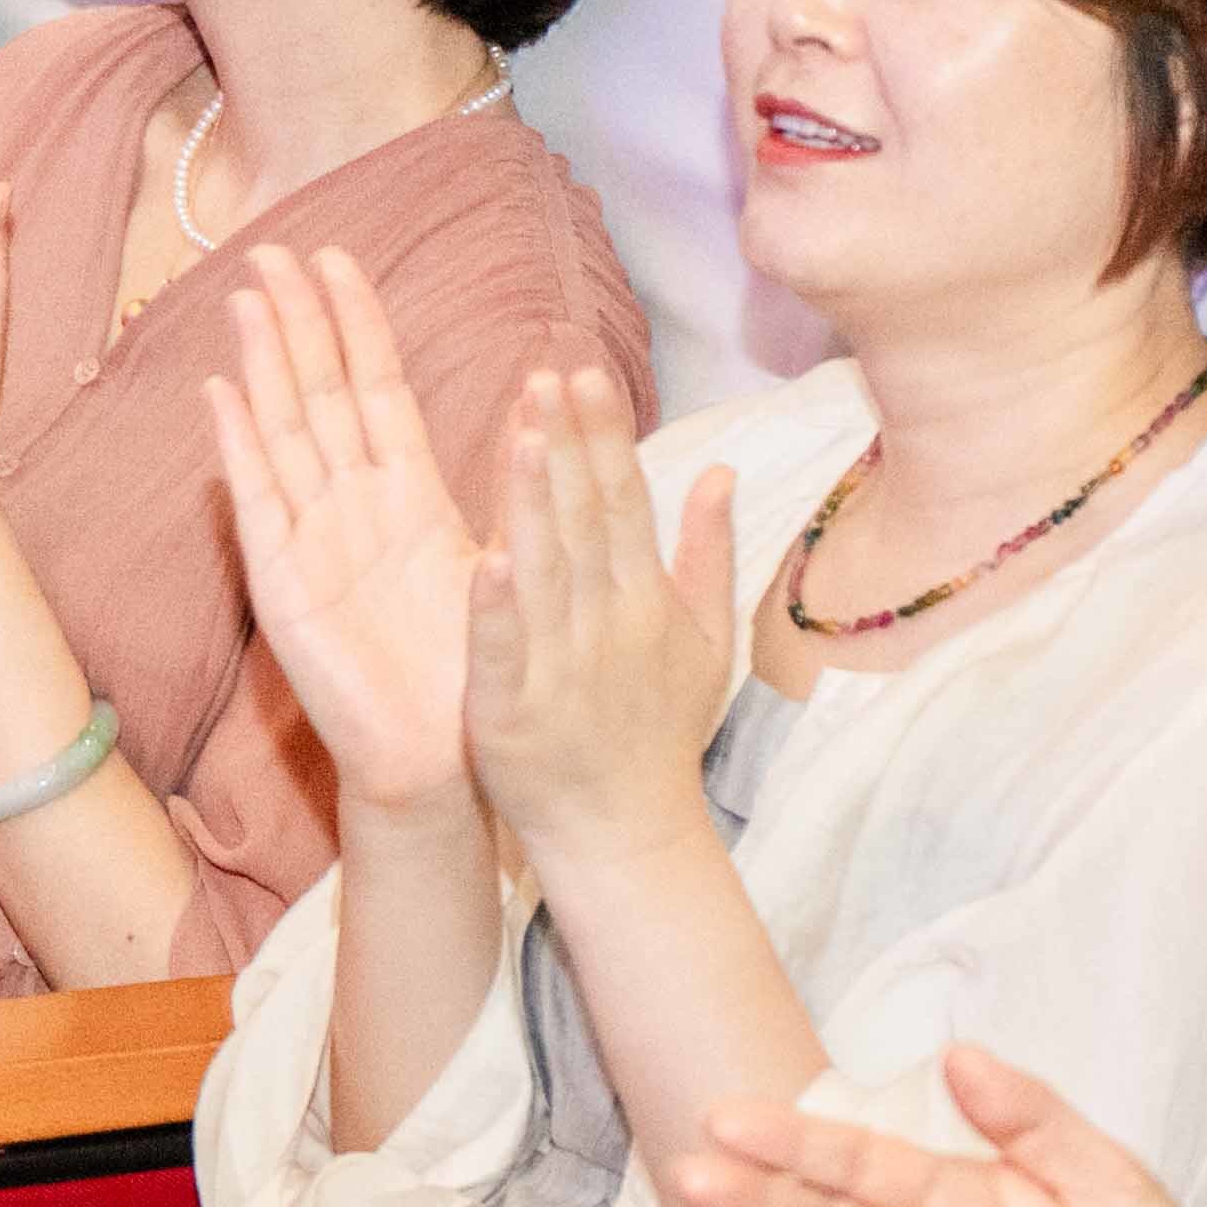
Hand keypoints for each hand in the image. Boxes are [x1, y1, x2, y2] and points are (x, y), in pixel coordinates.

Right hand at [201, 244, 490, 826]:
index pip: (375, 388)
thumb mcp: (501, 553)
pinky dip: (238, 449)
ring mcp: (310, 540)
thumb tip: (539, 395)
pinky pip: (256, 504)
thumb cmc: (472, 664)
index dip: (356, 324)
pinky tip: (221, 394)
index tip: (339, 257)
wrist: (440, 757)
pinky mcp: (283, 585)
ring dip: (264, 365)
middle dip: (298, 321)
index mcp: (405, 494)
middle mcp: (351, 506)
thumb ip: (507, 479)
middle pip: (318, 394)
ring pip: (284, 432)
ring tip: (247, 298)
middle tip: (271, 249)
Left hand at [465, 365, 738, 870]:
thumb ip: (708, 553)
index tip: (586, 372)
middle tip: (548, 372)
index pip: (625, 500)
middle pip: (587, 520)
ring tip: (524, 432)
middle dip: (570, 444)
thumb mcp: (706, 642)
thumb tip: (721, 469)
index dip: (606, 436)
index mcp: (645, 600)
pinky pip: (503, 653)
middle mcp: (607, 623)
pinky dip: (495, 610)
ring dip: (536, 503)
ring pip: (546, 572)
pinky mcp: (512, 714)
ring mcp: (561, 668)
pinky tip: (485, 560)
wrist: (625, 833)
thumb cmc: (657, 733)